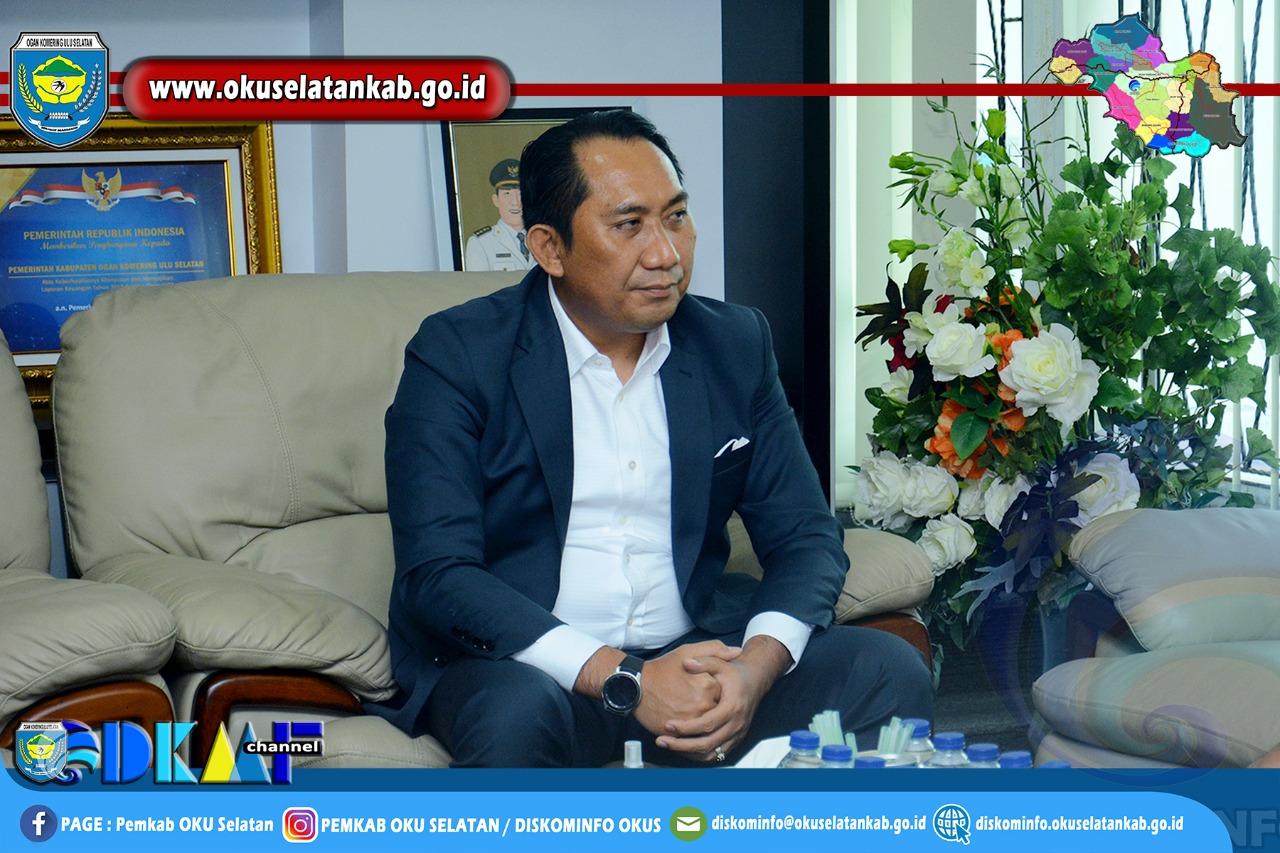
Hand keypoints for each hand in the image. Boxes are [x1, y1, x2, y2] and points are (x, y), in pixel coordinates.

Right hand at [631, 640, 740, 737]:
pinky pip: (694, 739)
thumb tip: (737, 652)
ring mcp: (691, 721)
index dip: (717, 692)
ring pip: (706, 727)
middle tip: (695, 702)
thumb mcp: (688, 651)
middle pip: (716, 712)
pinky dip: (694, 737)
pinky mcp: (679, 734)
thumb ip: (715, 649)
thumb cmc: (662, 668)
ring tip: (690, 714)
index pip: (724, 694)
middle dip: (710, 709)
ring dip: (703, 724)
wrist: (636, 685)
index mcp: (709, 686)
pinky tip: (688, 729)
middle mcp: (703, 705)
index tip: (707, 690)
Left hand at [654, 635, 790, 762]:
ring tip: (669, 745)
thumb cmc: (735, 672)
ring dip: (688, 753)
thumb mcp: (721, 663)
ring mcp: (737, 734)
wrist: (755, 681)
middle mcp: (736, 725)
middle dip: (681, 745)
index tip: (668, 725)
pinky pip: (716, 755)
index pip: (707, 725)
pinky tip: (683, 748)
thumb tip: (686, 663)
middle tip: (661, 741)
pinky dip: (699, 755)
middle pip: (707, 744)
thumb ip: (704, 662)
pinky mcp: (735, 740)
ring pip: (711, 754)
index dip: (686, 728)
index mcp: (732, 707)